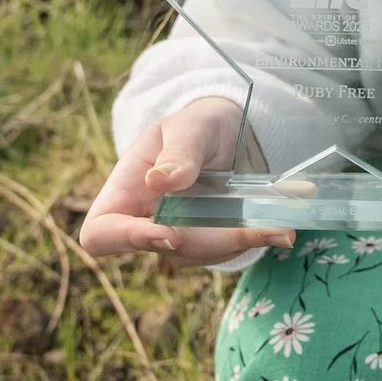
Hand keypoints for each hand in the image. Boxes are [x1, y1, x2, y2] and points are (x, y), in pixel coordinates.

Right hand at [78, 97, 294, 268]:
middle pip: (161, 251)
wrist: (231, 132)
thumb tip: (159, 182)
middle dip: (207, 241)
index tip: (169, 233)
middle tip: (252, 229)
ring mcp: (175, 235)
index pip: (101, 233)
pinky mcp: (207, 242)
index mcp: (125, 191)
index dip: (126, 241)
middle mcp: (146, 220)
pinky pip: (224, 253)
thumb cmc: (199, 124)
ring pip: (197, 256)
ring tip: (279, 228)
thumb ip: (179, 152)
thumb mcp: (190, 126)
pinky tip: (280, 229)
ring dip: (236, 243)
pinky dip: (252, 241)